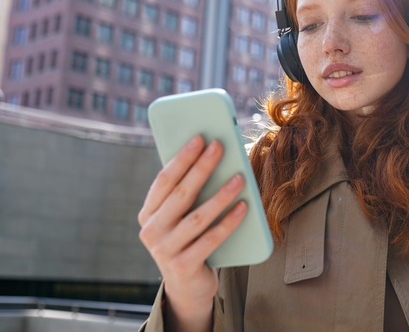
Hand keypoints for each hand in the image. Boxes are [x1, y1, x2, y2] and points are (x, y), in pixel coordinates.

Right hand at [137, 135, 246, 330]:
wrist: (187, 287)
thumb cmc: (189, 241)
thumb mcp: (182, 217)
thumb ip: (189, 193)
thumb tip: (214, 157)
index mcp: (148, 213)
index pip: (164, 180)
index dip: (182, 158)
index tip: (200, 137)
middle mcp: (151, 231)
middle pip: (181, 194)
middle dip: (202, 167)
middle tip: (220, 146)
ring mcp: (165, 250)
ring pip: (197, 217)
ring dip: (220, 195)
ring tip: (240, 177)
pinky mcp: (182, 266)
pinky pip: (210, 239)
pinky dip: (228, 222)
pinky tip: (244, 207)